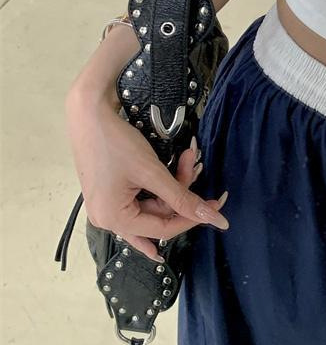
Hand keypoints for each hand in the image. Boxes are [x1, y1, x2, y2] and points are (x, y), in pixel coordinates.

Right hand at [65, 93, 228, 262]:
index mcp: (114, 219)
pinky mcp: (109, 194)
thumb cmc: (116, 143)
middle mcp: (106, 219)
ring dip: (171, 186)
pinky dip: (158, 190)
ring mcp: (106, 207)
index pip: (163, 229)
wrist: (89, 116)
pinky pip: (139, 201)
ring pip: (151, 206)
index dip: (192, 217)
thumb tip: (215, 220)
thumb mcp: (152, 172)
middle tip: (194, 164)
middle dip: (180, 192)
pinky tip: (173, 193)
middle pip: (157, 216)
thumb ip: (183, 197)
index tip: (216, 204)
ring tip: (184, 158)